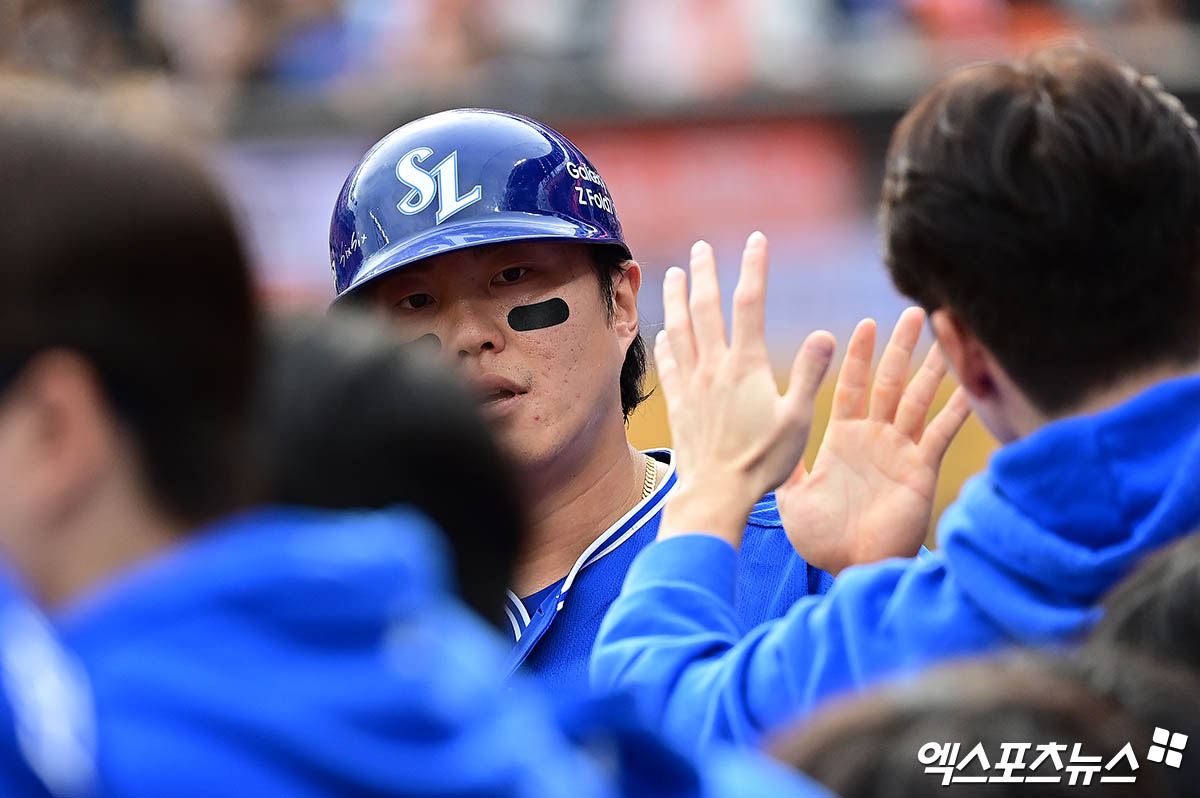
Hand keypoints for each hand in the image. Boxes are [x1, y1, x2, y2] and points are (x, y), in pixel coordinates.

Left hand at [655, 233, 834, 546]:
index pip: (749, 304)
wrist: (715, 494)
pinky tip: (663, 332)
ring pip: (680, 329)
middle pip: (705, 308)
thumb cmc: (762, 462)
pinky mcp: (678, 404)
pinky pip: (668, 364)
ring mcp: (692, 384)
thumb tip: (825, 335)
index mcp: (746, 366)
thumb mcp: (797, 420)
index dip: (753, 268)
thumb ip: (809, 375)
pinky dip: (665, 342)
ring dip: (676, 298)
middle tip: (701, 247)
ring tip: (674, 274)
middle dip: (704, 273)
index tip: (756, 240)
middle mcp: (714, 368)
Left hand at [775, 308, 971, 574]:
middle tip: (912, 312)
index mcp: (843, 439)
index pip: (852, 386)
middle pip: (889, 382)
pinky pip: (939, 432)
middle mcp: (874, 438)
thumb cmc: (823, 538)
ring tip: (947, 333)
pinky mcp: (920, 469)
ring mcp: (900, 451)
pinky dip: (957, 408)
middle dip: (900, 348)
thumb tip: (767, 436)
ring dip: (932, 366)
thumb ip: (789, 461)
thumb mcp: (795, 495)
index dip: (858, 356)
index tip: (864, 325)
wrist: (851, 570)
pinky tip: (972, 385)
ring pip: (918, 398)